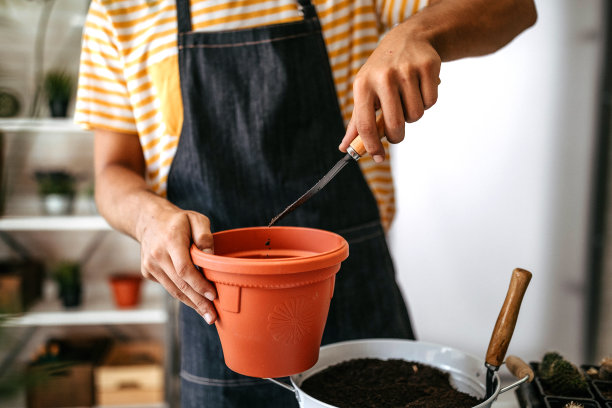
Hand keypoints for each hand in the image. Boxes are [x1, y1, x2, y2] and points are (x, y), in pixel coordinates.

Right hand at [138, 205, 217, 323]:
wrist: (149, 221)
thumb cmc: (179, 221)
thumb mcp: (196, 219)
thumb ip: (205, 235)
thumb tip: (211, 256)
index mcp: (171, 240)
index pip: (184, 269)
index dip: (199, 284)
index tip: (213, 295)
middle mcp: (157, 255)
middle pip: (180, 284)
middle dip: (198, 302)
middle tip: (213, 317)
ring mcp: (150, 265)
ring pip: (173, 290)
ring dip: (191, 304)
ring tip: (207, 315)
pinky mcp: (147, 272)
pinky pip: (168, 287)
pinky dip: (182, 295)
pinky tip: (195, 301)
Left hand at [339, 22, 440, 161]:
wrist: (408, 39)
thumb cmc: (382, 73)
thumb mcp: (365, 91)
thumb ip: (357, 122)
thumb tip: (345, 148)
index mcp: (363, 85)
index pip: (365, 124)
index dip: (371, 146)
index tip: (378, 157)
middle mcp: (383, 77)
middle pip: (395, 124)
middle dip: (397, 135)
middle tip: (397, 132)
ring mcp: (406, 70)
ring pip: (415, 115)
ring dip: (413, 115)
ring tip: (408, 99)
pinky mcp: (427, 66)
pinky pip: (431, 102)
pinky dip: (427, 101)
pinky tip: (420, 87)